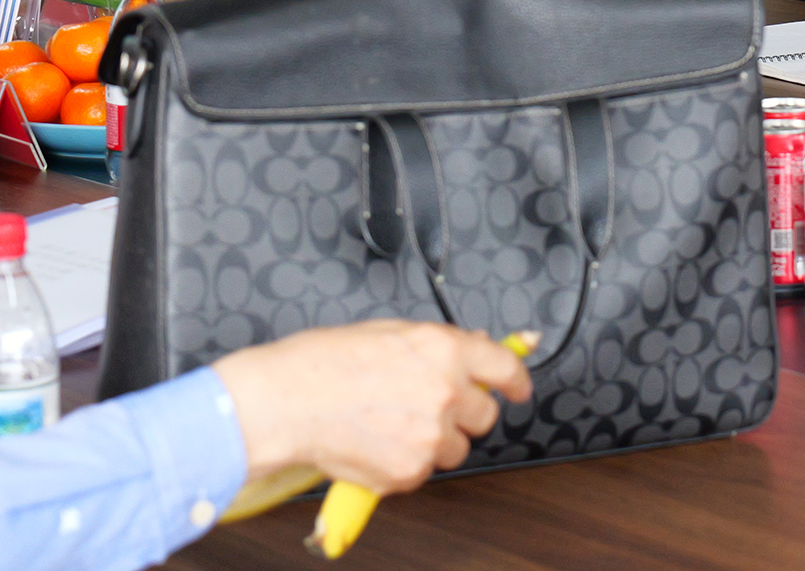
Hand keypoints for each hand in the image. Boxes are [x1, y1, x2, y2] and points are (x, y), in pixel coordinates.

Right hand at [214, 320, 533, 493]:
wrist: (286, 401)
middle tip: (426, 405)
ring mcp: (430, 435)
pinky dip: (406, 463)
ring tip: (391, 423)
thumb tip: (471, 348)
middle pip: (484, 414)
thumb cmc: (324, 362)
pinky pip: (423, 471)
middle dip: (463, 412)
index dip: (516, 379)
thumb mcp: (391, 333)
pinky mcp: (410, 471)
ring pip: (456, 447)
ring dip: (435, 440)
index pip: (505, 367)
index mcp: (444, 350)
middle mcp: (445, 391)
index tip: (518, 388)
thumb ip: (438, 345)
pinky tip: (376, 442)